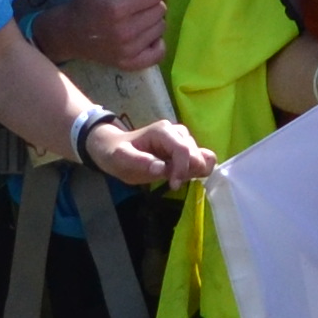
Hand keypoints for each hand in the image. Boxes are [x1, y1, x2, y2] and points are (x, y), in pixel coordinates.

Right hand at [32, 0, 171, 74]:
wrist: (70, 34)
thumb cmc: (87, 3)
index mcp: (117, 8)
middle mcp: (125, 31)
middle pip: (160, 10)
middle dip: (151, 4)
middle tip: (135, 7)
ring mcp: (128, 50)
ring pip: (161, 28)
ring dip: (152, 22)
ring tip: (135, 20)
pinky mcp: (130, 64)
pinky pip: (159, 53)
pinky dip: (156, 43)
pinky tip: (144, 37)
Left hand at [84, 116, 215, 193]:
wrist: (115, 149)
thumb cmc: (117, 153)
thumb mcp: (121, 158)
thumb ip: (140, 162)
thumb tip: (161, 169)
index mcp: (162, 131)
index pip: (182, 149)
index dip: (182, 169)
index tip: (173, 186)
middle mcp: (177, 132)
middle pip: (195, 153)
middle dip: (187, 171)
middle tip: (171, 183)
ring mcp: (184, 140)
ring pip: (202, 156)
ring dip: (192, 171)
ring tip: (174, 179)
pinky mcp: (186, 149)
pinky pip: (203, 158)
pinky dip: (199, 169)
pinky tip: (185, 176)